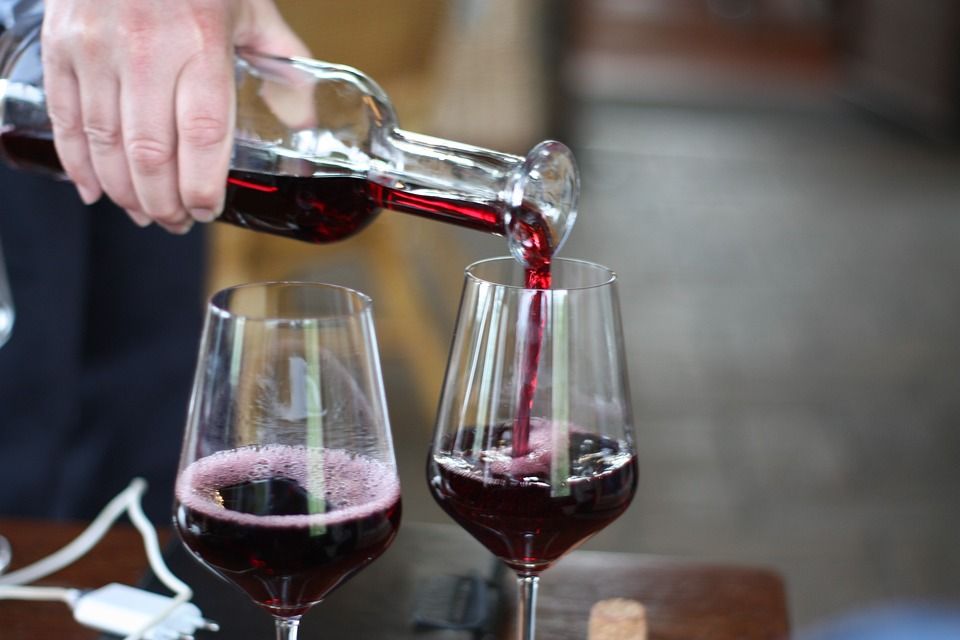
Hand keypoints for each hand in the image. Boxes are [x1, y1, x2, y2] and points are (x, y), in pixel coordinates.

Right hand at [41, 0, 309, 232]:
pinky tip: (96, 191)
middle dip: (164, 202)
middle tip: (177, 223)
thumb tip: (304, 120)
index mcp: (203, 43)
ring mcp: (97, 48)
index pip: (204, 134)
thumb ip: (282, 61)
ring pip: (106, 143)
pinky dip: (78, 163)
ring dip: (125, 192)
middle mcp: (147, 49)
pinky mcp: (61, 45)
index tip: (208, 211)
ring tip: (145, 214)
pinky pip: (66, 117)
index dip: (203, 185)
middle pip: (152, 151)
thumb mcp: (251, 9)